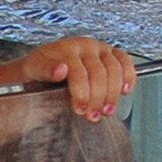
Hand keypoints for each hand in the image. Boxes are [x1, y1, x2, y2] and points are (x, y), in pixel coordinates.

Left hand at [15, 38, 136, 119]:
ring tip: (106, 111)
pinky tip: (125, 91)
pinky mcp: (110, 52)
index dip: (81, 93)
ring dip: (112, 93)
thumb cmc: (37, 71)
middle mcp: (84, 45)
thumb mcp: (32, 71)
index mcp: (65, 49)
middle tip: (92, 116)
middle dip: (97, 98)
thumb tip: (61, 70)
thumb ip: (46, 71)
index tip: (79, 110)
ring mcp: (99, 48)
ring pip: (114, 69)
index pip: (78, 72)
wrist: (43, 64)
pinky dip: (128, 76)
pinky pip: (124, 61)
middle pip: (98, 73)